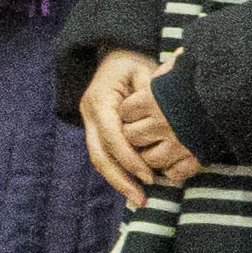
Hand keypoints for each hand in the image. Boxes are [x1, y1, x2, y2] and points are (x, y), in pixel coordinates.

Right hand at [76, 51, 193, 205]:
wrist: (115, 54)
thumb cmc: (133, 62)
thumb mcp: (144, 70)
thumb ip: (151, 94)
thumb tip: (162, 119)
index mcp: (99, 101)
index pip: (112, 138)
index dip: (130, 159)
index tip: (150, 176)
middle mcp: (90, 114)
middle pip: (99, 155)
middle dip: (120, 180)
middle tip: (142, 198)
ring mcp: (90, 123)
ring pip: (99, 159)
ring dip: (118, 181)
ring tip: (139, 199)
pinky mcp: (97, 131)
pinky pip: (104, 156)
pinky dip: (118, 172)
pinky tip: (134, 186)